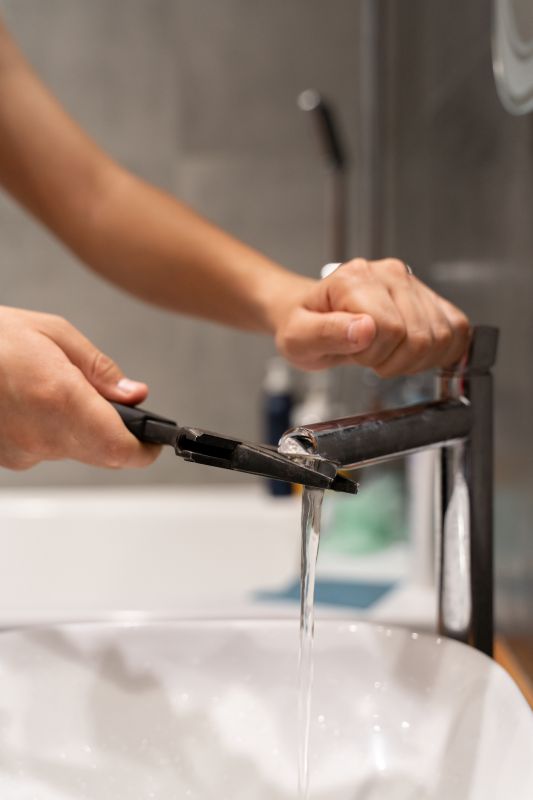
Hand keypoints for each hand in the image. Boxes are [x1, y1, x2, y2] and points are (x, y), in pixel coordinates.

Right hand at [0, 306, 160, 469]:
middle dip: (116, 434)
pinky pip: (44, 450)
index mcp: (60, 398)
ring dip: (79, 428)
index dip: (145, 449)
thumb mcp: (54, 333)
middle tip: (113, 406)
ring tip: (56, 391)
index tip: (153, 439)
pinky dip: (50, 430)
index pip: (122, 448)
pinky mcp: (7, 459)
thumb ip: (99, 370)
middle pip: (103, 454)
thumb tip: (133, 395)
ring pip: (74, 451)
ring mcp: (21, 452)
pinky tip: (32, 403)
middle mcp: (42, 434)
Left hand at [275, 259, 469, 375]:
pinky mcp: (429, 296)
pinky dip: (441, 352)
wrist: (309, 314)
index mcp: (354, 279)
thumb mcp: (299, 339)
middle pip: (421, 336)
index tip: (354, 355)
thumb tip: (364, 329)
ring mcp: (412, 282)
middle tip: (370, 358)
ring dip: (416, 360)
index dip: (374, 355)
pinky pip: (457, 329)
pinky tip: (412, 354)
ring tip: (387, 355)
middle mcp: (388, 274)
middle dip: (394, 362)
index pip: (389, 329)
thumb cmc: (303, 325)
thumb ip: (327, 334)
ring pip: (442, 335)